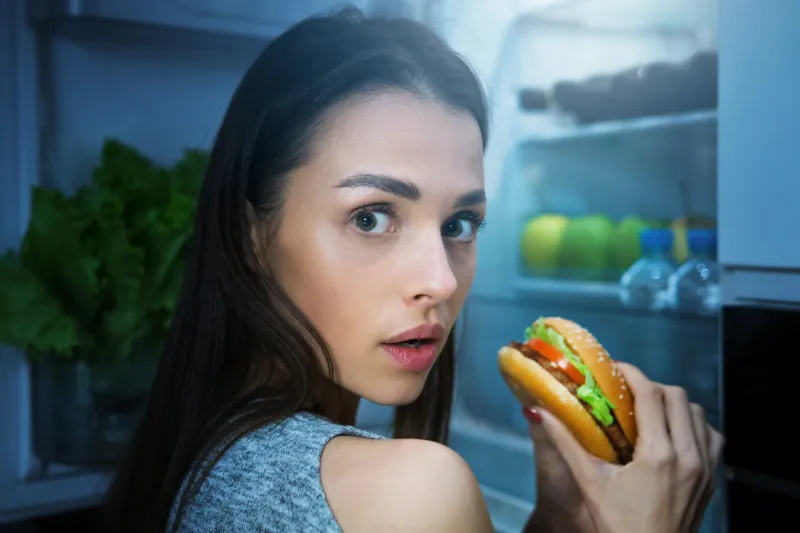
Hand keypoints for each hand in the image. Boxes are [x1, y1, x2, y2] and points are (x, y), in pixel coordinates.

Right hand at [531, 362, 724, 532]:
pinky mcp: (712, 479)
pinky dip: (694, 426)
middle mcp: (689, 456)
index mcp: (659, 455)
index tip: (615, 369)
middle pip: (678, 397)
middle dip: (652, 387)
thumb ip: (565, 443)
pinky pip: (712, 436)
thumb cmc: (618, 525)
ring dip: (675, 405)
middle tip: (628, 393)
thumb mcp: (589, 483)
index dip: (632, 374)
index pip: (651, 395)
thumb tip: (537, 411)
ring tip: (650, 412)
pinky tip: (673, 434)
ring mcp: (706, 468)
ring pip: (699, 413)